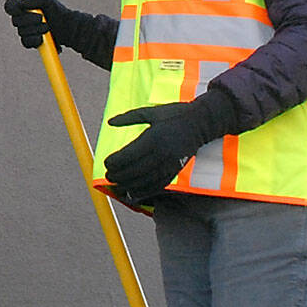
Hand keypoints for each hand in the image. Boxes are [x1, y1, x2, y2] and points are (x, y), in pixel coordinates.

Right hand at [4, 0, 76, 50]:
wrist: (69, 29)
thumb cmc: (58, 12)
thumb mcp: (48, 1)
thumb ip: (33, 0)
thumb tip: (20, 4)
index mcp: (23, 6)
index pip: (9, 6)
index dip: (12, 8)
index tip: (20, 10)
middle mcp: (22, 18)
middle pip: (15, 20)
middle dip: (29, 20)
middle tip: (42, 18)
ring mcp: (25, 30)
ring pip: (21, 32)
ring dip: (36, 30)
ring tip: (48, 28)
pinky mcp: (30, 41)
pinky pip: (26, 42)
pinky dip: (35, 40)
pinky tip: (43, 38)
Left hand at [103, 90, 237, 203]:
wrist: (201, 122)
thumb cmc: (174, 114)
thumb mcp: (150, 112)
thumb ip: (129, 117)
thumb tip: (110, 122)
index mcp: (153, 137)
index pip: (129, 155)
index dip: (115, 162)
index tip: (105, 163)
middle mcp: (161, 152)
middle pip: (136, 170)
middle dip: (119, 176)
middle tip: (108, 177)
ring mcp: (170, 162)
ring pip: (146, 180)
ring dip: (130, 186)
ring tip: (117, 187)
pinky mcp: (176, 169)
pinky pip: (159, 184)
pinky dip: (146, 191)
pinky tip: (134, 194)